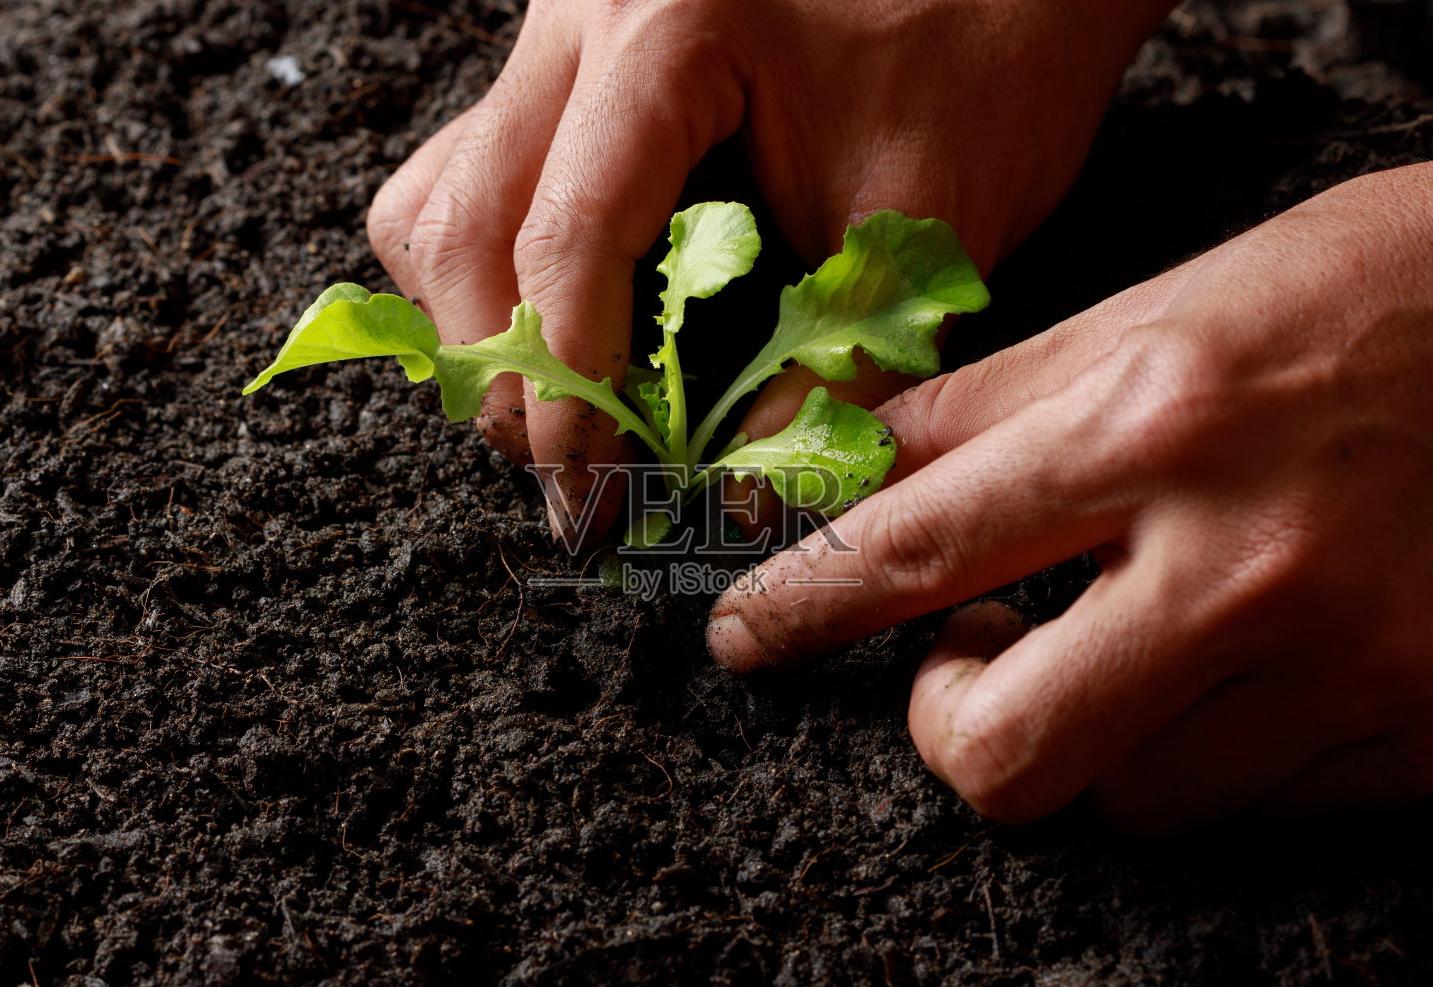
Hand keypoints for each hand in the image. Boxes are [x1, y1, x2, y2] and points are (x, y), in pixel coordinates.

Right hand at [367, 0, 1174, 536]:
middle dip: (508, 373)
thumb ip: (832, 365)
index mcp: (668, 33)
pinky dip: (494, 269)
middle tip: (576, 473)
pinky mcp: (571, 61)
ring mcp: (562, 31)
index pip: (564, 239)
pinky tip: (567, 323)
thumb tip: (738, 492)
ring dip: (483, 324)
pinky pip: (470, 173)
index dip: (565, 388)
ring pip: (439, 199)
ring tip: (567, 408)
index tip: (589, 489)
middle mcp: (582, 17)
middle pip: (460, 225)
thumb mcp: (928, 217)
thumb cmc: (993, 49)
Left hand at [707, 150, 1432, 832]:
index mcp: (1156, 423)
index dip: (797, 605)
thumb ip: (986, 412)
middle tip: (969, 661)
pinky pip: (1251, 812)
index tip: (743, 637)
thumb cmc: (1357, 295)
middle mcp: (1249, 556)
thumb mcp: (1154, 312)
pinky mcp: (1432, 729)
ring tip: (1140, 637)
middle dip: (951, 727)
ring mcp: (1352, 661)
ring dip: (1097, 737)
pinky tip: (1241, 663)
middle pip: (1003, 753)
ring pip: (1127, 804)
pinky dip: (1210, 753)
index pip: (913, 549)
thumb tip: (847, 476)